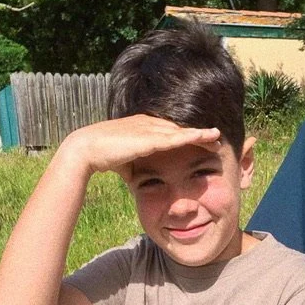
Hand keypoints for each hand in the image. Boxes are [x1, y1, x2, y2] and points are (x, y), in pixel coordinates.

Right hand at [59, 115, 221, 178]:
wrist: (86, 149)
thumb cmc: (102, 157)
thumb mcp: (125, 162)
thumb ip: (136, 167)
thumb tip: (140, 180)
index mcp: (143, 129)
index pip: (170, 132)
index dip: (187, 136)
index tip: (201, 142)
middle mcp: (148, 124)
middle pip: (179, 129)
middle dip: (198, 134)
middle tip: (217, 139)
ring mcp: (149, 129)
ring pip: (181, 131)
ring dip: (201, 134)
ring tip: (218, 137)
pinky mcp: (149, 137)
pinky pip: (176, 136)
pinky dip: (192, 136)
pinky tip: (206, 136)